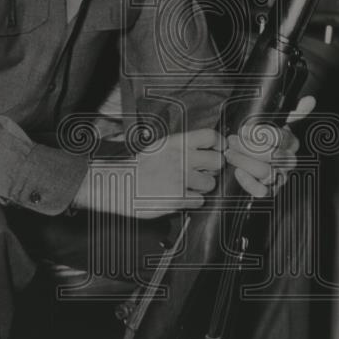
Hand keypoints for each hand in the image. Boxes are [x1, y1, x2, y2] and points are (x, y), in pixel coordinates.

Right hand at [72, 128, 223, 218]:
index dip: (219, 144)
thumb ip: (180, 147)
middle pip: (217, 161)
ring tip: (187, 187)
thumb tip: (202, 150)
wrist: (119, 185)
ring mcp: (181, 178)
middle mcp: (181, 158)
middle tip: (203, 173)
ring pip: (210, 184)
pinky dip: (191, 202)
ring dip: (202, 188)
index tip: (219, 151)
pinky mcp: (178, 197)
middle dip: (213, 169)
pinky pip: (199, 201)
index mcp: (176, 143)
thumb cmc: (136, 168)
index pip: (210, 136)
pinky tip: (179, 198)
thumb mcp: (158, 148)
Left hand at [224, 95, 315, 197]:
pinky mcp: (271, 190)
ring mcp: (281, 177)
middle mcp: (289, 161)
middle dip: (247, 148)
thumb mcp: (281, 123)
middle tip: (231, 142)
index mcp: (292, 143)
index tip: (244, 131)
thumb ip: (296, 112)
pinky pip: (262, 192)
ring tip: (229, 154)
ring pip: (265, 172)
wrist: (264, 161)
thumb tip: (310, 100)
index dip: (260, 135)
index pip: (279, 138)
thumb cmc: (270, 141)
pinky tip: (238, 172)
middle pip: (270, 156)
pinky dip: (248, 183)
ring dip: (244, 162)